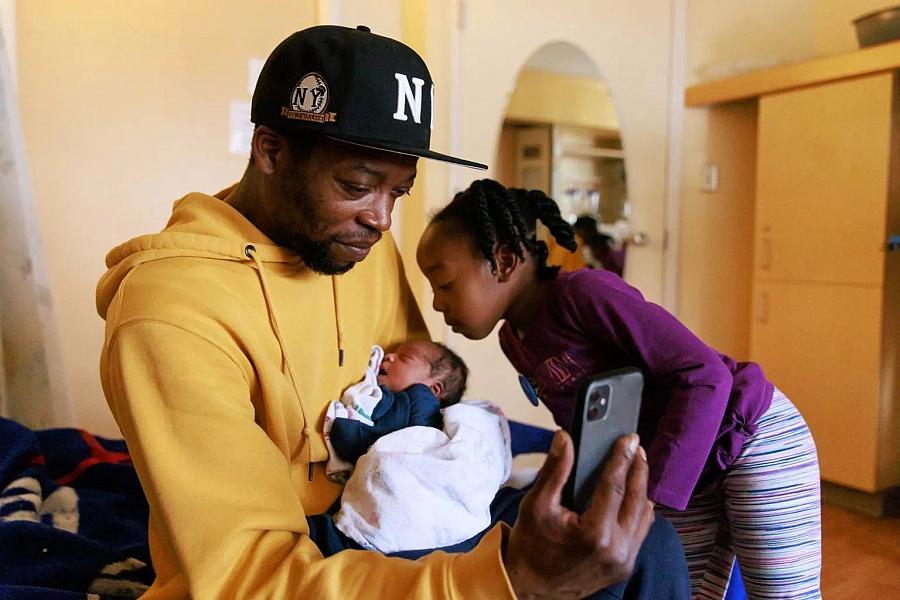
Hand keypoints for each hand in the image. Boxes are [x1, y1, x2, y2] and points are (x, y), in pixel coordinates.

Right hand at [504, 431, 653, 598]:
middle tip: (637, 448)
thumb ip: (555, 470)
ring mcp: (623, 562)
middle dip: (638, 469)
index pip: (615, 486)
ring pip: (644, 517)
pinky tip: (634, 497)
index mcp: (594, 534)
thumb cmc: (531, 546)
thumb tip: (565, 439)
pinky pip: (640, 534)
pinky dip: (640, 512)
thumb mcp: (536, 504)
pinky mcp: (624, 568)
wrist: (530, 586)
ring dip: (642, 490)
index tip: (629, 439)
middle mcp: (615, 550)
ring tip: (636, 467)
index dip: (622, 458)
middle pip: (637, 500)